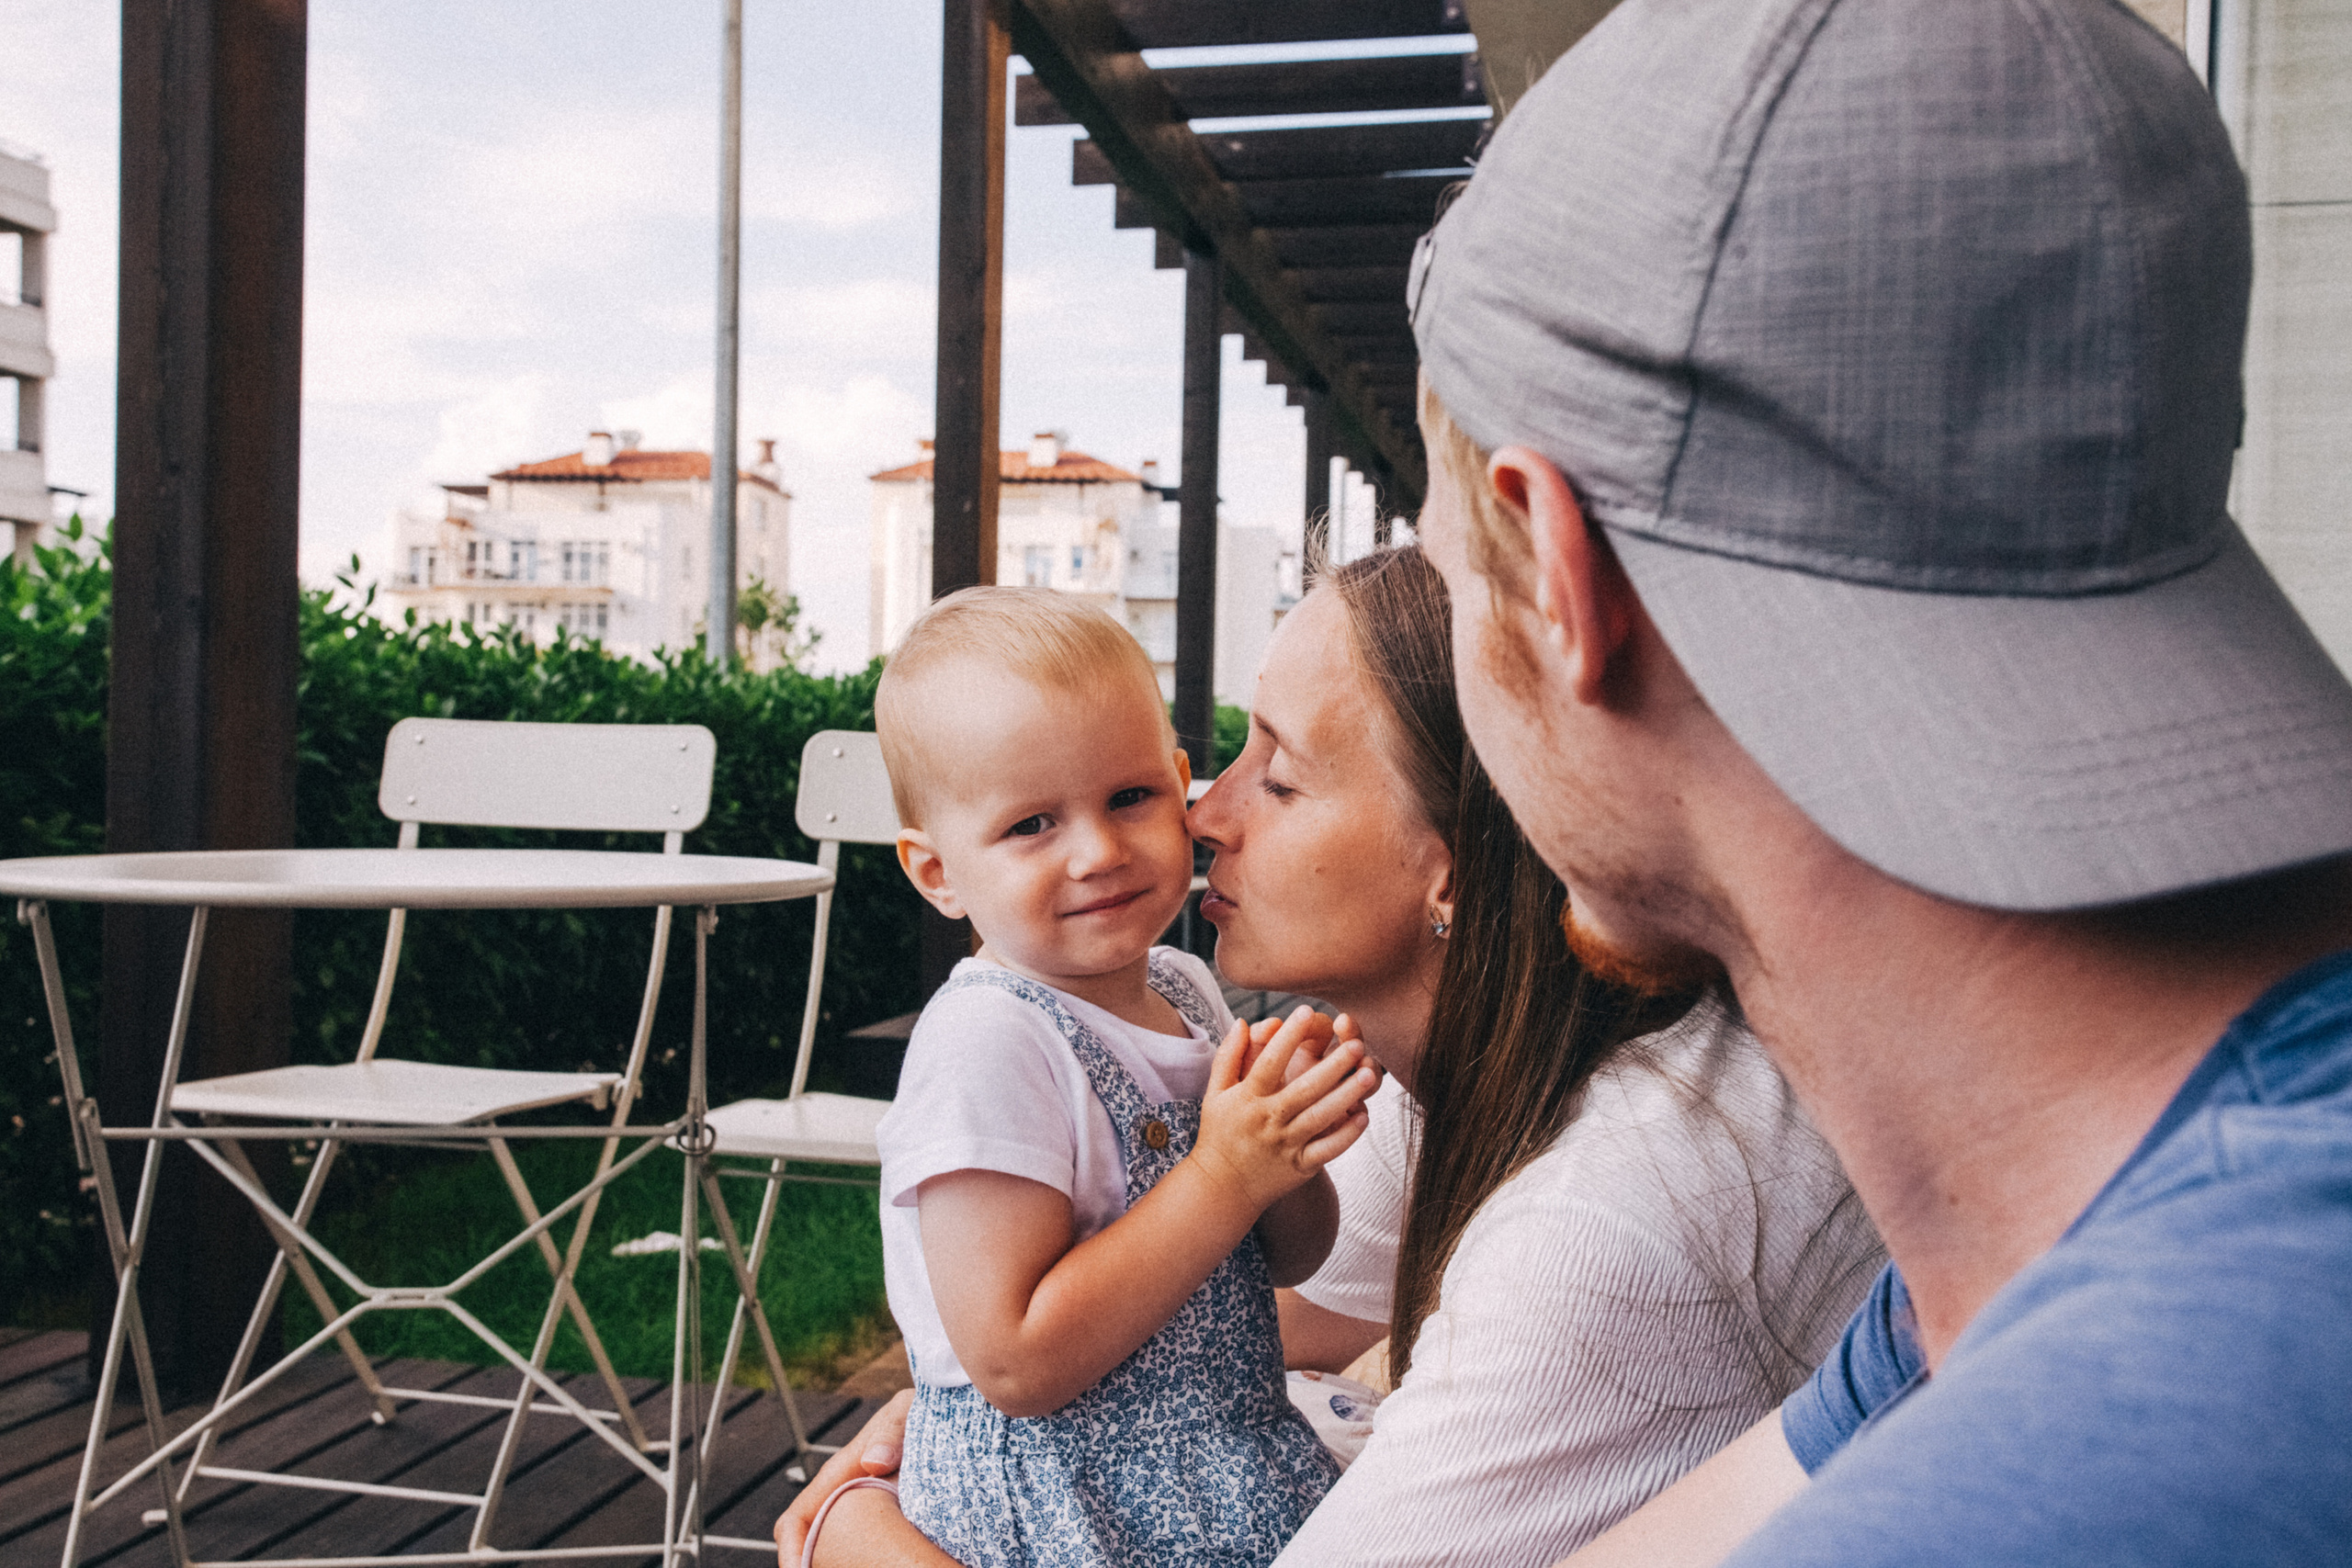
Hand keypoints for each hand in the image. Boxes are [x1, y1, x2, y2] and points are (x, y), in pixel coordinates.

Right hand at [775, 1389, 911, 1565]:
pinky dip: (863, 1560)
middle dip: (813, 1565)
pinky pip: (864, 1548)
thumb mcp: (903, 1414)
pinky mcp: (882, 1517)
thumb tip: (873, 1462)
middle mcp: (841, 1496)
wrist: (940, 1413)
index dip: (792, 1550)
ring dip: (835, 1564)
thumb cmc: (916, 1411)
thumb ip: (890, 1433)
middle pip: (812, 1543)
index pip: (796, 1520)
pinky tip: (883, 1564)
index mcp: (837, 1476)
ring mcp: (861, 1509)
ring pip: (836, 1549)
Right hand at [1193, 1007, 1382, 1211]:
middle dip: (1331, 1065)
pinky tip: (1364, 1114)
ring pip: (1321, 1117)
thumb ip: (1229, 1056)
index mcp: (1247, 1098)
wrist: (1222, 1188)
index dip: (1287, 1036)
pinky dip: (1347, 1134)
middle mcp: (1268, 1120)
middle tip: (1355, 1043)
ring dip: (1347, 1095)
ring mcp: (1286, 1145)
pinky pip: (1328, 1149)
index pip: (1268, 1062)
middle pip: (1304, 1089)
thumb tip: (1241, 1020)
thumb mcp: (1215, 1094)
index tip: (1305, 1010)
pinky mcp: (1300, 1166)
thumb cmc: (1219, 1134)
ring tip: (1369, 1073)